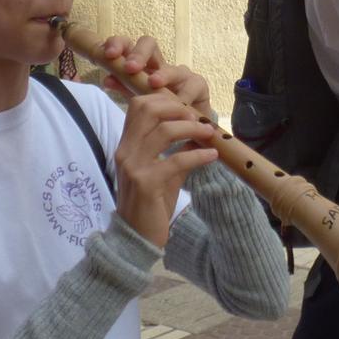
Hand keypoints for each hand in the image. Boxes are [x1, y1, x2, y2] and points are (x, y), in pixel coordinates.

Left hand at [97, 35, 215, 123]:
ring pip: (172, 67)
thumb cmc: (158, 108)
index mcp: (141, 64)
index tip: (109, 55)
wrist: (186, 125)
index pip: (128, 45)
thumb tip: (107, 79)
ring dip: (163, 75)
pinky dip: (184, 95)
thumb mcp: (137, 97)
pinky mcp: (198, 84)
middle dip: (139, 54)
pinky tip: (179, 103)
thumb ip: (123, 87)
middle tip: (130, 68)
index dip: (118, 44)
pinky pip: (192, 86)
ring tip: (154, 84)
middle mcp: (160, 64)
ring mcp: (180, 72)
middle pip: (149, 44)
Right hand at [111, 89, 219, 246]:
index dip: (164, 100)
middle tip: (198, 119)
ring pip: (164, 130)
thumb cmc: (149, 205)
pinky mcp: (147, 183)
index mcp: (126, 146)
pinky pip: (176, 159)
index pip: (138, 106)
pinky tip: (212, 155)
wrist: (136, 238)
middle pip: (148, 109)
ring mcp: (134, 166)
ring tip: (209, 134)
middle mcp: (126, 152)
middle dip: (178, 108)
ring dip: (192, 129)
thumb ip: (175, 152)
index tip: (187, 110)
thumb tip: (196, 134)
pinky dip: (198, 155)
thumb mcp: (162, 173)